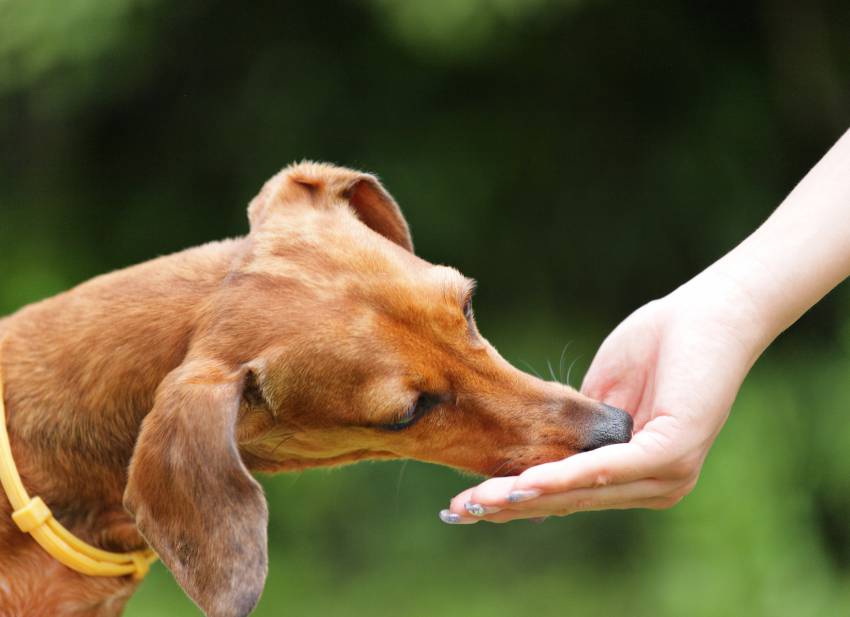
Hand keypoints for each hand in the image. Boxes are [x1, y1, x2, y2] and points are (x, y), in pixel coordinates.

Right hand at [442, 272, 763, 522]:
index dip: (513, 499)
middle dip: (507, 507)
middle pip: (567, 502)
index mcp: (635, 474)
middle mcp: (652, 486)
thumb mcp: (600, 395)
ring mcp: (666, 476)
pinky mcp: (672, 454)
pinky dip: (563, 477)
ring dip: (526, 497)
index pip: (565, 494)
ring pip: (581, 493)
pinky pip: (607, 471)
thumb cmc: (659, 346)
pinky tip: (525, 482)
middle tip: (456, 512)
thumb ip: (573, 429)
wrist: (708, 313)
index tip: (464, 504)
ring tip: (478, 502)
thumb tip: (534, 453)